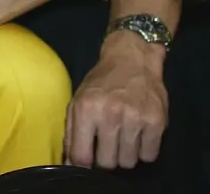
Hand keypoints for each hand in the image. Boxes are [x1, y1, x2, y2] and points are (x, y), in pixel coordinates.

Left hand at [65, 35, 167, 168]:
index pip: (82, 156)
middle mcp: (110, 114)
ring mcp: (135, 118)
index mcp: (86, 109)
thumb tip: (69, 163)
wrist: (131, 60)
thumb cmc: (100, 83)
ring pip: (128, 162)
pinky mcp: (156, 121)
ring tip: (123, 139)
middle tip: (107, 147)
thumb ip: (71, 133)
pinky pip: (149, 155)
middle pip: (107, 163)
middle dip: (105, 159)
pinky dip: (143, 151)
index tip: (87, 162)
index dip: (83, 165)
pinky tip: (137, 136)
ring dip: (125, 156)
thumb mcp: (78, 101)